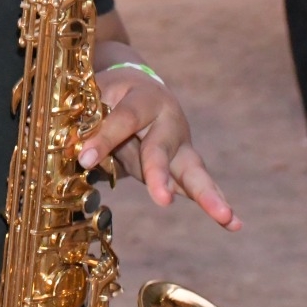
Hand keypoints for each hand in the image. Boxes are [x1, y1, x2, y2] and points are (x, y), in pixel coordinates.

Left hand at [76, 67, 240, 231]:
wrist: (136, 83)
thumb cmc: (110, 93)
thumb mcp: (94, 97)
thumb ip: (85, 121)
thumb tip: (72, 150)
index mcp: (142, 95)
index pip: (123, 118)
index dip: (103, 138)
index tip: (83, 158)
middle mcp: (168, 119)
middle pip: (162, 147)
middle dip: (160, 173)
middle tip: (161, 199)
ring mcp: (180, 143)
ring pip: (193, 170)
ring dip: (206, 195)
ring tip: (224, 217)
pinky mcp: (185, 163)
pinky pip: (200, 185)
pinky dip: (216, 203)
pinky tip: (234, 224)